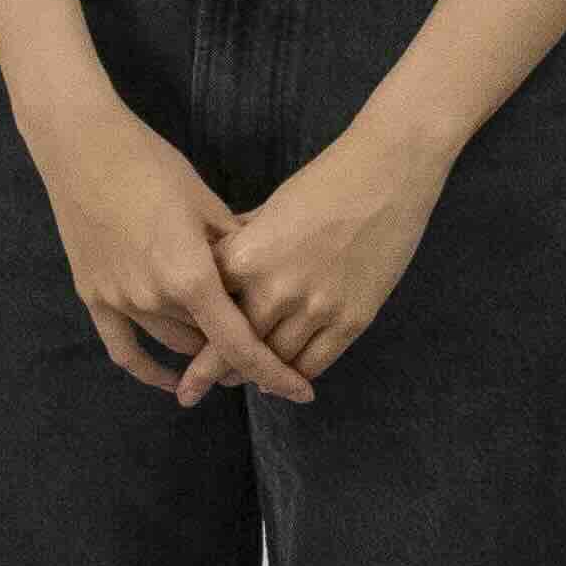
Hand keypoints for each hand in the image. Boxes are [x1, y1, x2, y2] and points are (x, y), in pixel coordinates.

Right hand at [26, 100, 309, 405]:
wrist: (81, 145)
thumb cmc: (150, 163)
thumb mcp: (204, 201)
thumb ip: (235, 248)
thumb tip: (263, 275)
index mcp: (191, 276)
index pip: (240, 344)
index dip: (273, 372)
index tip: (300, 392)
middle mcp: (156, 299)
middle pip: (209, 343)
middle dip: (239, 349)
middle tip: (265, 345)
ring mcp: (121, 302)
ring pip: (174, 344)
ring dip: (201, 350)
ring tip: (226, 350)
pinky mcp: (94, 297)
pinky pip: (124, 349)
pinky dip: (149, 369)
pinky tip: (171, 380)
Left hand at [216, 116, 448, 383]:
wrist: (386, 175)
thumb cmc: (323, 183)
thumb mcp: (268, 210)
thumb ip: (240, 245)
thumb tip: (214, 266)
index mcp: (246, 257)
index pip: (206, 309)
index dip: (191, 333)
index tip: (179, 349)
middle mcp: (276, 289)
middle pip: (233, 347)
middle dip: (212, 371)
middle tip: (193, 390)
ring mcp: (316, 309)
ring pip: (275, 363)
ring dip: (256, 376)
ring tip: (240, 381)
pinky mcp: (352, 320)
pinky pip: (315, 363)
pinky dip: (296, 376)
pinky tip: (284, 377)